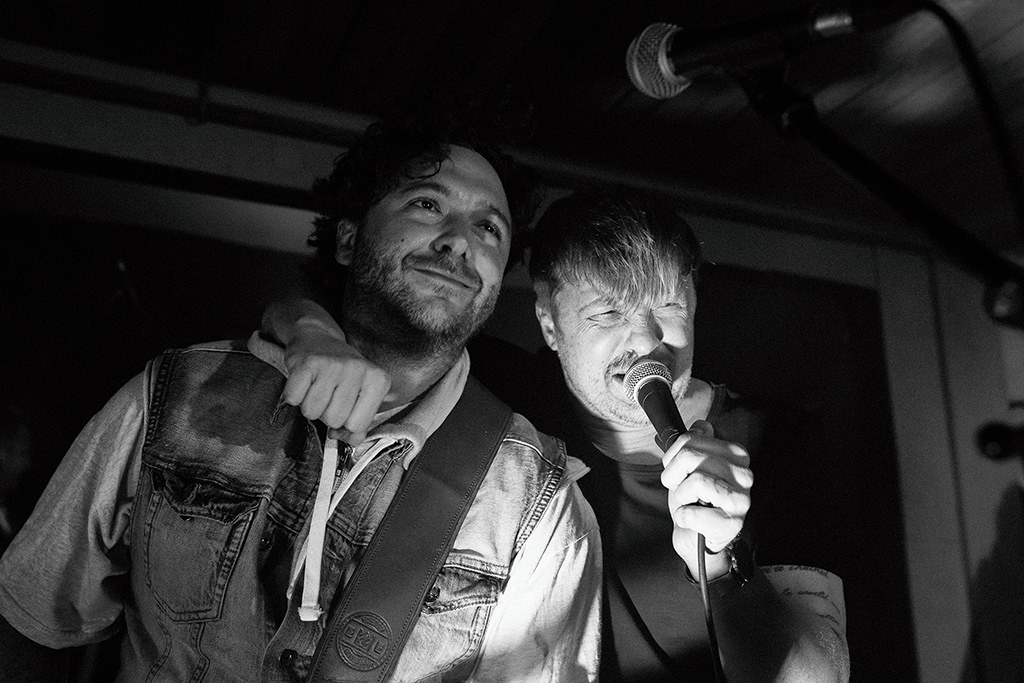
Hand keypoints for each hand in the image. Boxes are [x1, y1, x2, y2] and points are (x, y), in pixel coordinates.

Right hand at [279, 320, 390, 445]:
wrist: (318, 339)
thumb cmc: (342, 376)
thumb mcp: (360, 398)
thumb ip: (359, 425)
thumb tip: (346, 440)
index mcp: (378, 381)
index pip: (358, 425)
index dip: (346, 424)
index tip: (344, 408)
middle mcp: (359, 369)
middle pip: (334, 420)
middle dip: (326, 414)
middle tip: (328, 395)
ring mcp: (334, 364)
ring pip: (313, 412)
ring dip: (310, 406)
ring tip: (317, 388)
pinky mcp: (308, 362)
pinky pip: (294, 398)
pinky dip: (294, 397)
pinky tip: (304, 383)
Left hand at [660, 420, 752, 577]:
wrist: (698, 537)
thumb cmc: (694, 501)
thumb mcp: (690, 467)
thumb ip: (695, 443)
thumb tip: (702, 425)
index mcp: (736, 455)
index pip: (691, 439)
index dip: (672, 457)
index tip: (678, 472)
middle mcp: (744, 474)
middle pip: (691, 457)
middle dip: (674, 477)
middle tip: (681, 491)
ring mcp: (741, 500)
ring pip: (695, 482)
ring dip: (680, 497)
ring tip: (688, 504)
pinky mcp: (732, 524)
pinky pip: (692, 513)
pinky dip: (683, 518)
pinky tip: (692, 520)